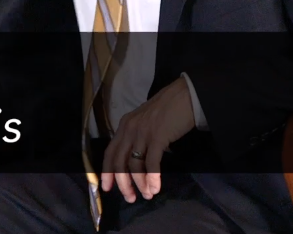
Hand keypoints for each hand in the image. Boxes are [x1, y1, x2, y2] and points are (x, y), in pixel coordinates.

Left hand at [101, 76, 195, 202]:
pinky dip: (152, 177)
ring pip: (135, 164)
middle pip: (119, 161)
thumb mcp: (145, 122)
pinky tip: (155, 187)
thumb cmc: (167, 110)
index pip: (110, 152)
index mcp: (124, 126)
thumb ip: (137, 137)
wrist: (185, 95)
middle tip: (130, 198)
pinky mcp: (158, 136)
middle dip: (123, 182)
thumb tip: (135, 162)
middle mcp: (129, 129)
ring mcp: (143, 132)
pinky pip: (152, 162)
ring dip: (140, 183)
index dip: (107, 171)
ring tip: (148, 195)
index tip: (107, 188)